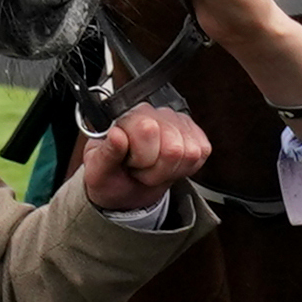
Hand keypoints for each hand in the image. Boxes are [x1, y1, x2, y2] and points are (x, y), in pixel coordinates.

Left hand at [74, 101, 210, 214]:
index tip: (129, 163)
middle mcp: (154, 113)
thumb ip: (106, 153)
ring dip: (170, 171)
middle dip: (156, 170)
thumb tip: (117, 135)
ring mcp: (177, 122)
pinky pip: (202, 153)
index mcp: (127, 116)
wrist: (123, 189)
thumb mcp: (98, 171)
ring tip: (152, 168)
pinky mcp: (195, 134)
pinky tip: (168, 167)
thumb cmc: (110, 177)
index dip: (140, 159)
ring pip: (190, 153)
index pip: (148, 130)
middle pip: (173, 148)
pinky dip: (185, 169)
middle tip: (140, 169)